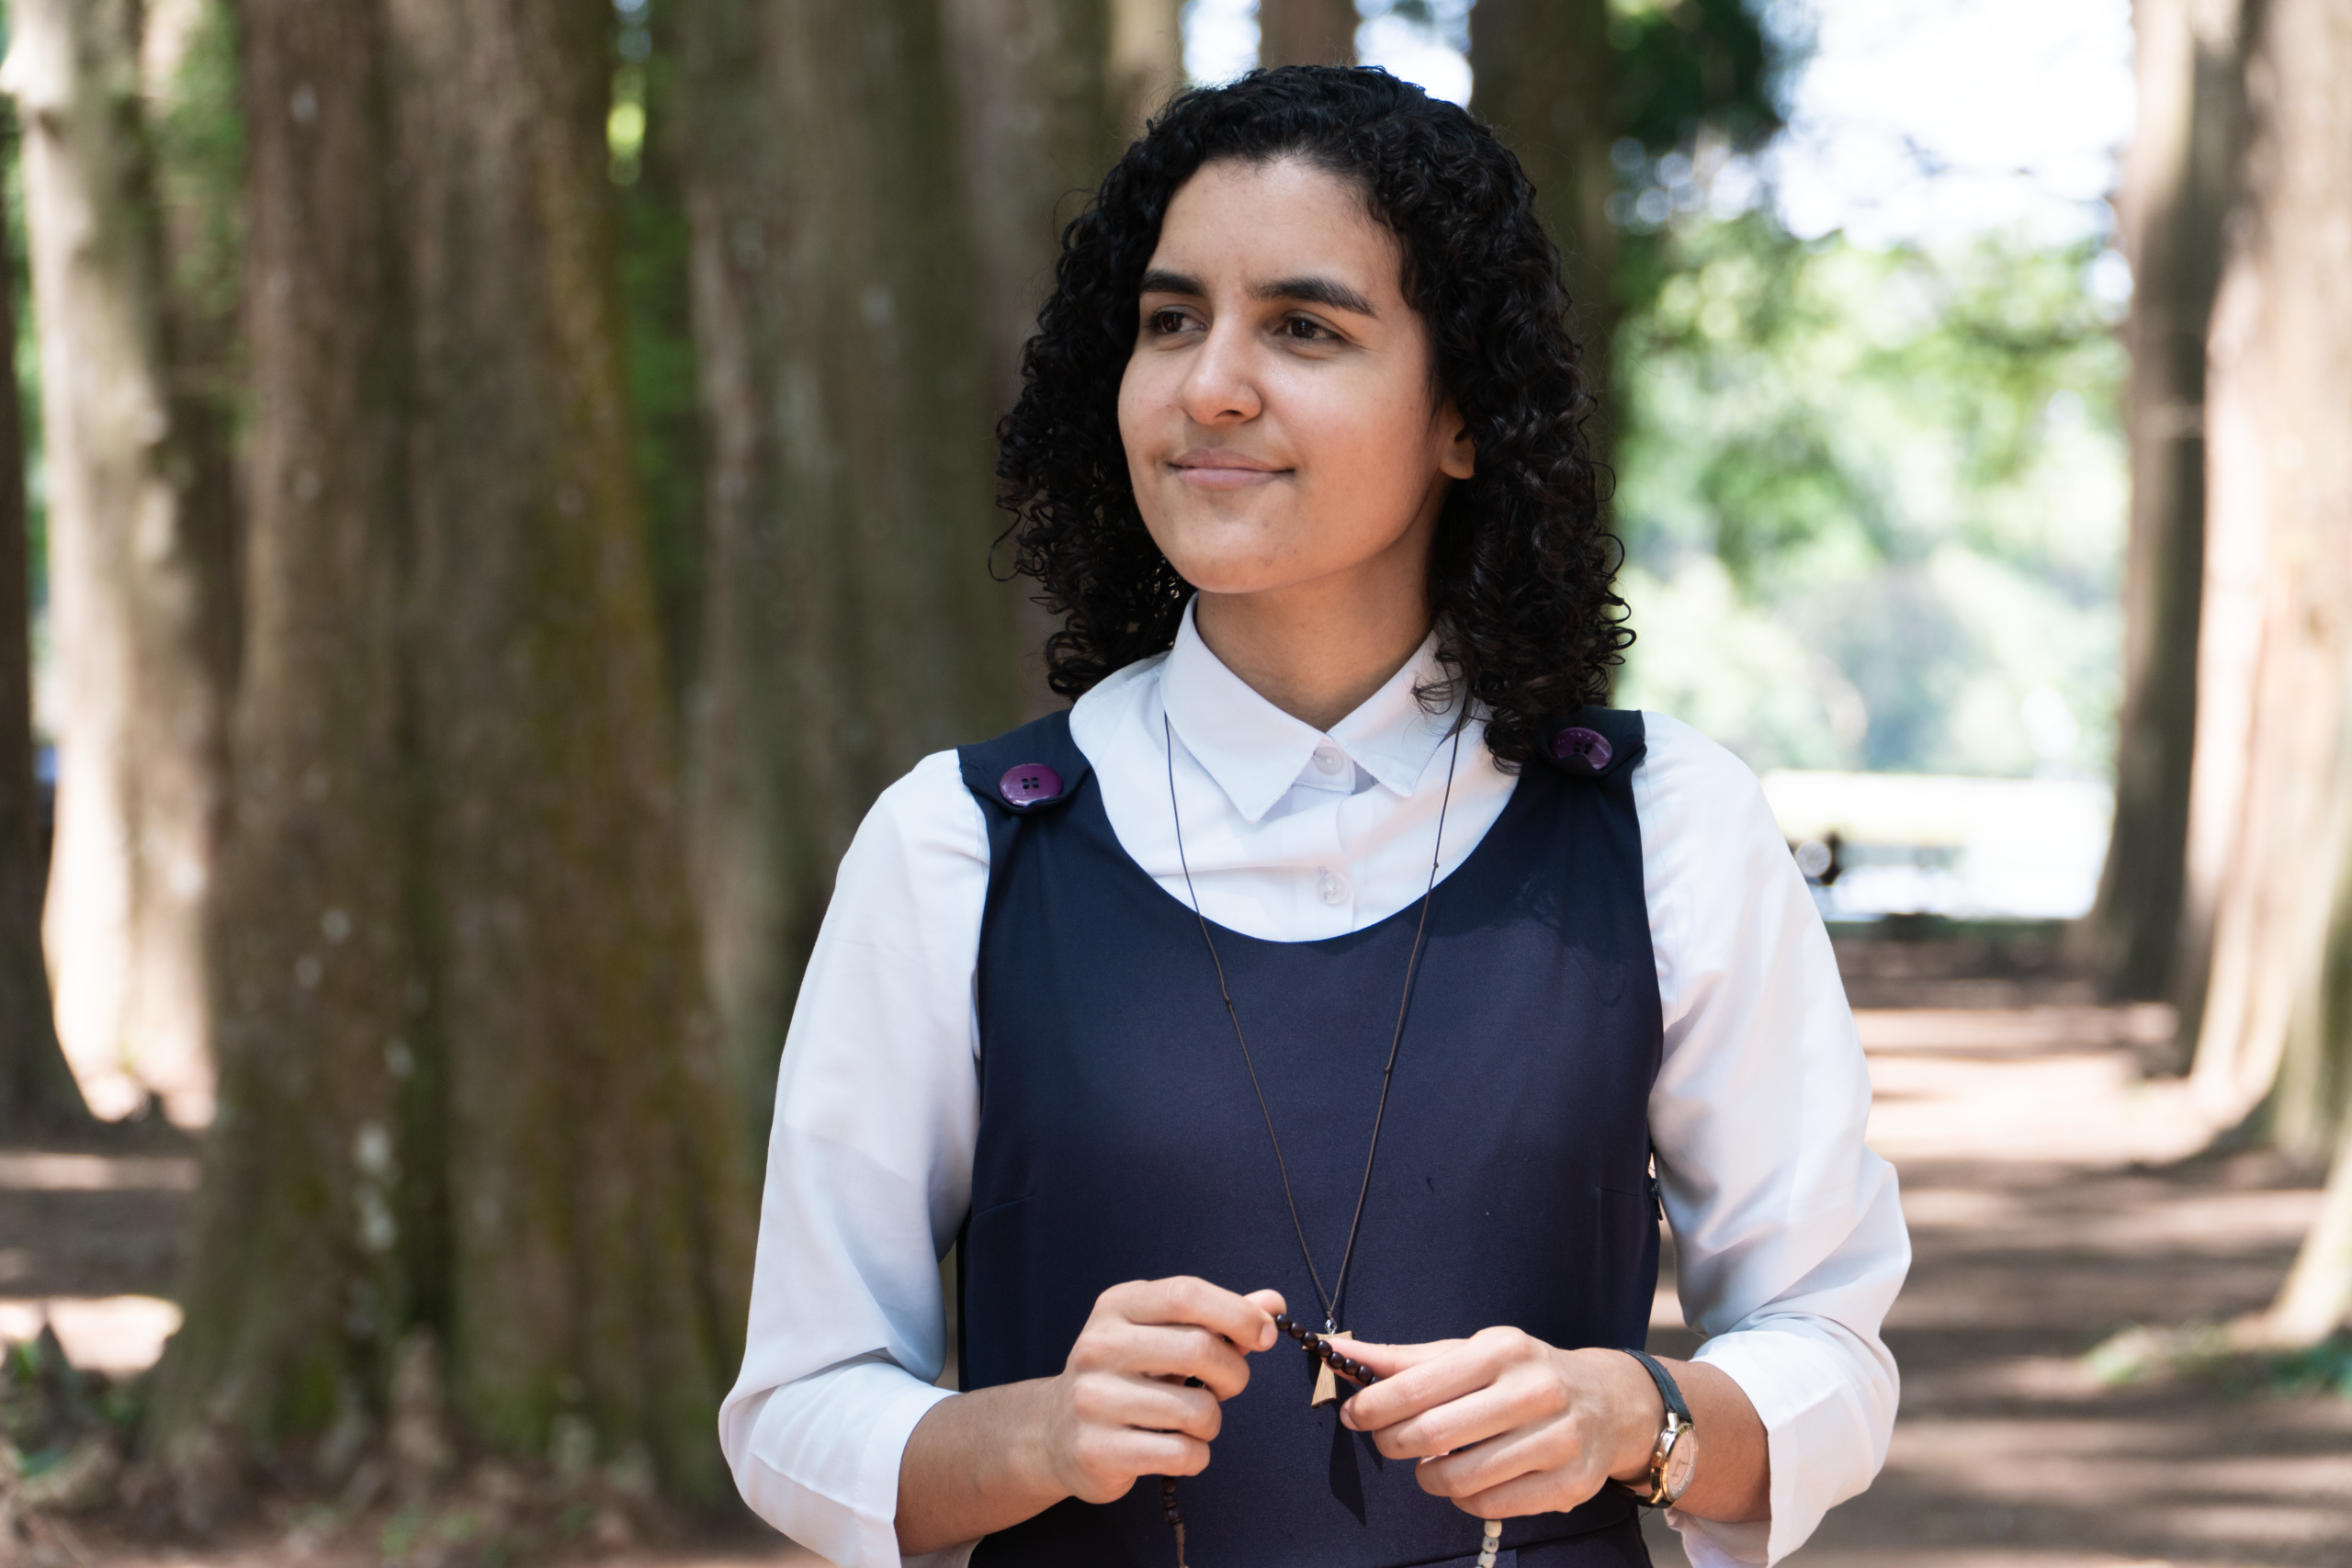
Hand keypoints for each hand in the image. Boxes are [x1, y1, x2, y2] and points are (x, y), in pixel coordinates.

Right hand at [1040, 1278, 1286, 1503]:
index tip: (1265, 1336)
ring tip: (1192, 1420)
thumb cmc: (1128, 1375)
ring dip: (1212, 1421)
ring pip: (1197, 1410)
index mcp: (1118, 1306)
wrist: (1056, 1432)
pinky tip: (1177, 1448)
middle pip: (1199, 1348)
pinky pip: (1181, 1453)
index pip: (1186, 1294)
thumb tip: (1272, 1303)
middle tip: (1227, 1385)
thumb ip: (1218, 1318)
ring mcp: (1092, 1399)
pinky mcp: (1097, 1449)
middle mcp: (1098, 1346)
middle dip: (1233, 1373)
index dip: (1237, 1313)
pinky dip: (1196, 1456)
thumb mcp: (1163, 1334)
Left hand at [1333, 1329, 1660, 1517]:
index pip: (1417, 1385)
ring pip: (1459, 1479)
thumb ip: (1405, 1360)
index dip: (1374, 1405)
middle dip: (1395, 1443)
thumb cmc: (1521, 1374)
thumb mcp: (1470, 1353)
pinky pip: (1490, 1506)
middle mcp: (1533, 1391)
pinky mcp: (1569, 1483)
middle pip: (1432, 1434)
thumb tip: (1337, 1350)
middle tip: (1390, 1442)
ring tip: (1431, 1465)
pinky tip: (1469, 1480)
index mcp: (1502, 1351)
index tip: (1354, 1414)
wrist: (1608, 1402)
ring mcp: (1556, 1439)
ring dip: (1429, 1478)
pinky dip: (1465, 1499)